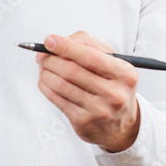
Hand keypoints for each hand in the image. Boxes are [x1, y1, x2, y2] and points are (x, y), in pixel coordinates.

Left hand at [36, 31, 140, 152]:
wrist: (121, 124)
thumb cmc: (113, 86)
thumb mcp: (112, 62)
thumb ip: (88, 45)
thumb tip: (58, 42)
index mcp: (124, 74)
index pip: (90, 56)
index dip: (66, 47)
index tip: (49, 40)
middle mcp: (114, 93)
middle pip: (72, 70)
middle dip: (51, 60)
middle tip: (41, 55)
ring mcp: (99, 110)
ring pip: (61, 85)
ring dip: (46, 73)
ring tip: (42, 67)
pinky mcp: (84, 122)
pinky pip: (57, 100)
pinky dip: (46, 87)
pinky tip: (45, 81)